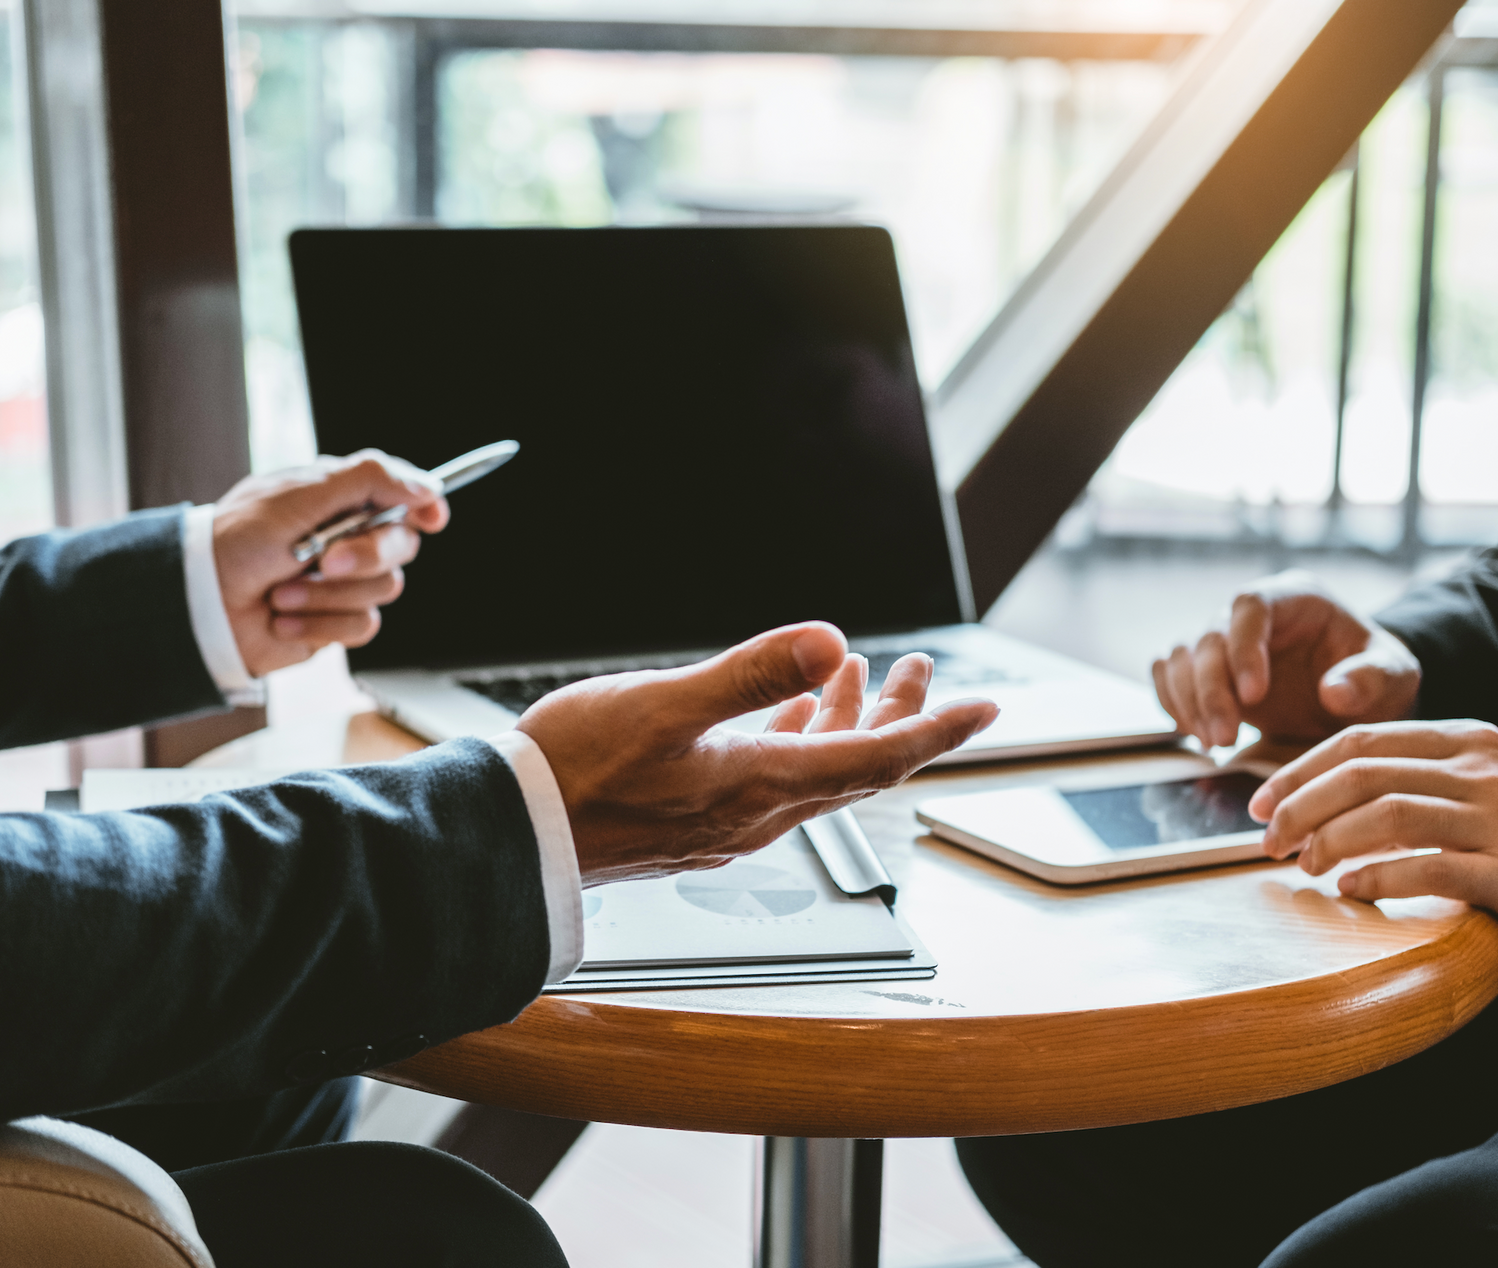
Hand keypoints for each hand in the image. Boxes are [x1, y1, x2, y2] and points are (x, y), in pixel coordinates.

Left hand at [213, 450, 449, 676]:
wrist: (199, 603)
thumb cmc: (238, 541)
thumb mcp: (302, 495)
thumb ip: (368, 479)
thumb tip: (427, 487)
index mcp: (339, 498)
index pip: (402, 496)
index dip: (424, 506)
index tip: (431, 518)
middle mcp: (347, 537)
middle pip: (402, 545)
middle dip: (365, 556)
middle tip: (324, 560)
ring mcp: (343, 582)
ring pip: (384, 589)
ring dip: (328, 594)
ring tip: (282, 593)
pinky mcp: (336, 622)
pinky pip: (363, 626)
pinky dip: (320, 624)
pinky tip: (284, 618)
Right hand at [516, 622, 999, 885]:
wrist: (511, 838)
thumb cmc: (575, 771)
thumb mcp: (667, 704)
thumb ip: (751, 673)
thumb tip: (832, 642)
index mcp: (762, 786)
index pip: (878, 760)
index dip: (937, 730)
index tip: (986, 707)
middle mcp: (757, 814)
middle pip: (857, 767)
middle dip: (901, 717)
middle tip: (928, 674)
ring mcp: (727, 822)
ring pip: (816, 773)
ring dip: (848, 723)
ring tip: (864, 674)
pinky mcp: (696, 822)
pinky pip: (775, 780)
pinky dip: (797, 739)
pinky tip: (785, 714)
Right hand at [1152, 569, 1420, 747]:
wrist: (1358, 697)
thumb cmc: (1377, 677)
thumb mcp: (1395, 675)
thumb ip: (1373, 678)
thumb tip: (1335, 692)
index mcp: (1295, 598)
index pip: (1249, 604)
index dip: (1243, 647)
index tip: (1254, 695)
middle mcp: (1251, 614)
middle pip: (1208, 635)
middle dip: (1210, 689)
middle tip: (1224, 737)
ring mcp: (1225, 641)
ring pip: (1181, 656)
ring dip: (1188, 701)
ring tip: (1214, 741)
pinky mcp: (1208, 671)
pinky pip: (1170, 675)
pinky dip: (1174, 703)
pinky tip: (1196, 733)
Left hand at [1253, 719, 1497, 964]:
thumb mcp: (1492, 786)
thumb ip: (1426, 780)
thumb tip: (1335, 798)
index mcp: (1469, 741)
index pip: (1360, 740)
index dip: (1299, 770)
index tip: (1261, 802)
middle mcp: (1483, 770)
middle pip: (1362, 774)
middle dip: (1299, 807)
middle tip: (1266, 842)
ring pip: (1389, 815)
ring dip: (1330, 842)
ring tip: (1304, 867)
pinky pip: (1431, 869)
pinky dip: (1380, 877)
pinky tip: (1350, 890)